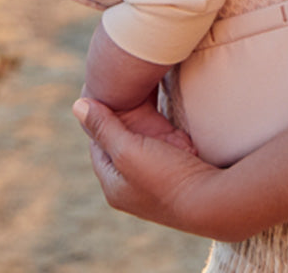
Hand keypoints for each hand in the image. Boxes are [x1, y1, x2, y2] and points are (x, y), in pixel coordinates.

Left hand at [72, 97, 227, 238]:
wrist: (210, 198)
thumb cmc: (165, 177)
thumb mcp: (128, 151)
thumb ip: (105, 128)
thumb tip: (78, 105)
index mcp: (113, 184)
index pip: (99, 144)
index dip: (100, 117)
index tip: (107, 92)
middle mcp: (131, 183)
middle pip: (121, 142)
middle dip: (124, 116)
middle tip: (129, 89)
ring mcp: (155, 177)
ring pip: (143, 141)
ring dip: (145, 119)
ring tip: (145, 93)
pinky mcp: (176, 169)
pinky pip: (163, 143)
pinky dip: (163, 126)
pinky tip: (167, 113)